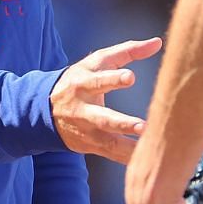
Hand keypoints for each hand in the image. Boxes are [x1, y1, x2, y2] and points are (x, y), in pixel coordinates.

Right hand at [51, 38, 162, 162]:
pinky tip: (146, 161)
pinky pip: (111, 153)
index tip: (130, 77)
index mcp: (84, 83)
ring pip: (108, 141)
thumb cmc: (81, 79)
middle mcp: (84, 109)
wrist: (44, 109)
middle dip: (121, 123)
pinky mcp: (91, 145)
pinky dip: (127, 158)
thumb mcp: (97, 62)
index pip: (99, 80)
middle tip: (142, 127)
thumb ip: (127, 51)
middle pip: (103, 118)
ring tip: (148, 148)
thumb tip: (158, 42)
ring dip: (128, 146)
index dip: (114, 79)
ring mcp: (87, 130)